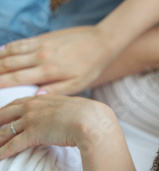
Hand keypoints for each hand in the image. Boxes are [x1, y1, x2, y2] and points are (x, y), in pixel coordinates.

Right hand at [0, 26, 118, 94]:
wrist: (101, 42)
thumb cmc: (91, 67)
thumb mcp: (77, 84)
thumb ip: (56, 90)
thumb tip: (36, 97)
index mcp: (48, 71)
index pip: (16, 79)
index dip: (0, 84)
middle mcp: (40, 57)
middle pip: (8, 65)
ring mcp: (40, 45)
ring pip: (10, 52)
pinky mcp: (43, 38)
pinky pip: (19, 43)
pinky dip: (7, 48)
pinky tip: (1, 53)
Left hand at [0, 95, 115, 159]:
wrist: (92, 121)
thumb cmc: (91, 116)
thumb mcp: (76, 106)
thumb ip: (66, 109)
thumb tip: (71, 114)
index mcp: (43, 99)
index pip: (19, 103)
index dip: (7, 110)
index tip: (2, 115)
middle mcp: (33, 107)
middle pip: (5, 113)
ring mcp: (31, 120)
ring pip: (5, 130)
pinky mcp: (32, 135)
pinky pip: (12, 144)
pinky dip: (3, 151)